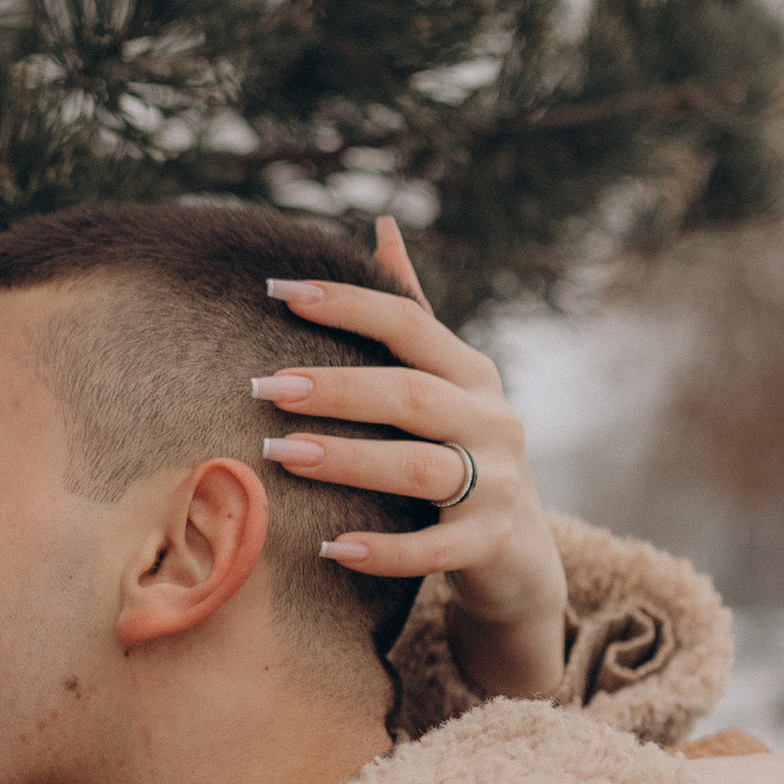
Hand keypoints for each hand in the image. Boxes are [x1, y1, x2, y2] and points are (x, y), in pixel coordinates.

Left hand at [253, 218, 567, 700]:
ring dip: (347, 459)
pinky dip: (383, 550)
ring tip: (280, 454)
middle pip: (410, 394)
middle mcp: (492, 421)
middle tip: (263, 385)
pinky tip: (330, 548)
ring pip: (419, 467)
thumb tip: (381, 225)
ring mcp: (497, 485)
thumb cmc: (464, 457)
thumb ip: (414, 314)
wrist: (520, 558)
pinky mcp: (489, 545)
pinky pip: (433, 549)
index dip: (347, 303)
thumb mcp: (447, 384)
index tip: (278, 290)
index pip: (408, 323)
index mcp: (472, 374)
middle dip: (336, 387)